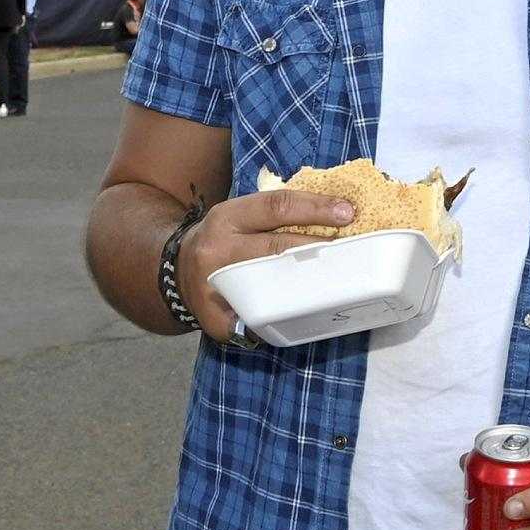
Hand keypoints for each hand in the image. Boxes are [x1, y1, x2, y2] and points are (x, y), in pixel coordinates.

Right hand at [175, 189, 355, 342]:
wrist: (176, 272)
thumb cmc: (224, 240)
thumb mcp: (240, 216)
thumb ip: (276, 216)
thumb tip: (335, 214)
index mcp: (228, 217)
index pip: (276, 206)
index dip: (314, 207)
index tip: (348, 212)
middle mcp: (219, 249)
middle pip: (276, 247)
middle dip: (319, 248)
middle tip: (354, 250)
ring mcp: (215, 288)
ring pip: (269, 288)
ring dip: (307, 288)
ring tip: (340, 285)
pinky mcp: (217, 322)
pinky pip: (256, 324)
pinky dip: (280, 323)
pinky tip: (303, 321)